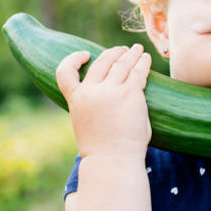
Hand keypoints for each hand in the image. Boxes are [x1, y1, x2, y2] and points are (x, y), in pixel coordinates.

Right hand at [55, 44, 152, 158]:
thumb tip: (106, 100)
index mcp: (76, 99)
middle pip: (102, 62)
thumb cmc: (103, 150)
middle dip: (113, 53)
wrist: (112, 161)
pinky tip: (146, 59)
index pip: (64, 72)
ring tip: (137, 50)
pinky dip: (142, 63)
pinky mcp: (130, 93)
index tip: (84, 55)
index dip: (73, 60)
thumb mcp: (87, 125)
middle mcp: (91, 91)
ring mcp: (111, 91)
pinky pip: (138, 72)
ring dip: (130, 54)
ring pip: (122, 64)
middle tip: (123, 50)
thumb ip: (93, 108)